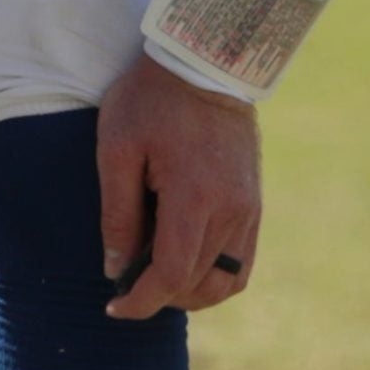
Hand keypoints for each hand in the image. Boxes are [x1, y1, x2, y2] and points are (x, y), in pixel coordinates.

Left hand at [96, 51, 261, 320]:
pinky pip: (242, 264)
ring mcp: (249, 209)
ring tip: (156, 278)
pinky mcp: (255, 205)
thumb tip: (116, 268)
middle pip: (197, 285)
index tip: (114, 307)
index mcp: (194, 196)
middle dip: (159, 297)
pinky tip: (185, 265)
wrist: (209, 63)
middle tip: (126, 284)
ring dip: (189, 293)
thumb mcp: (117, 148)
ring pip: (225, 283)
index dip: (141, 302)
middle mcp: (231, 210)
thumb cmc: (153, 99)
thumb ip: (117, 214)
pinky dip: (214, 278)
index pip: (171, 275)